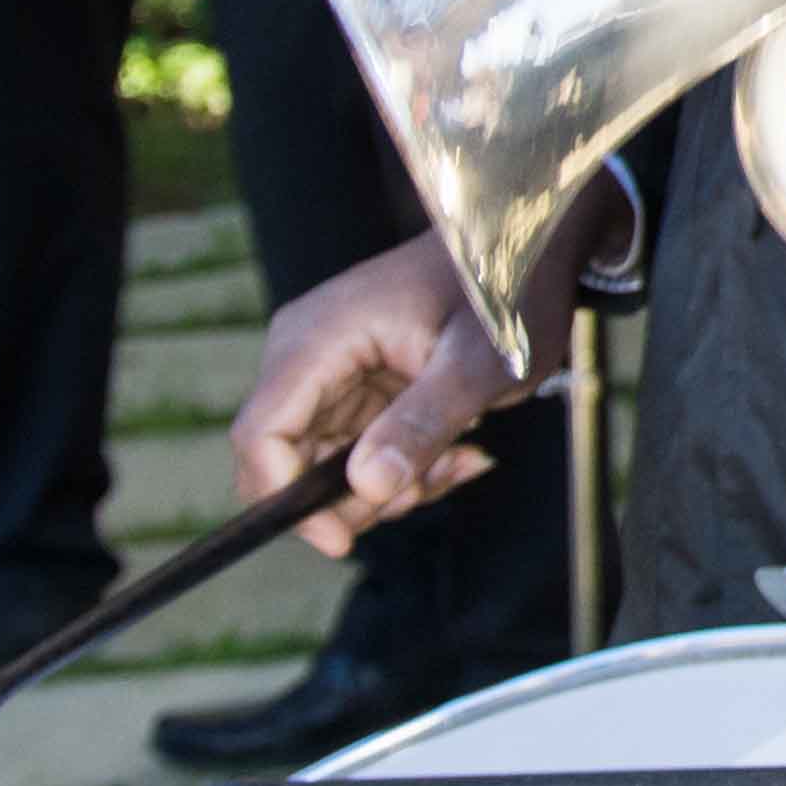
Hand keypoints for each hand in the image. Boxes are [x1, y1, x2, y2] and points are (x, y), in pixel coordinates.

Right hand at [227, 235, 529, 555]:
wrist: (525, 246)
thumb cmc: (506, 289)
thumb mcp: (480, 363)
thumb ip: (423, 422)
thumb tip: (365, 486)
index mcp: (317, 338)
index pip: (260, 435)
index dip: (284, 498)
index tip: (341, 539)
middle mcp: (308, 355)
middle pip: (289, 462)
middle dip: (355, 498)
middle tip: (428, 484)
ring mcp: (329, 373)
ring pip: (327, 468)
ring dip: (391, 486)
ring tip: (458, 458)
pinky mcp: (356, 389)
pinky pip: (360, 454)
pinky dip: (404, 468)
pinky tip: (457, 452)